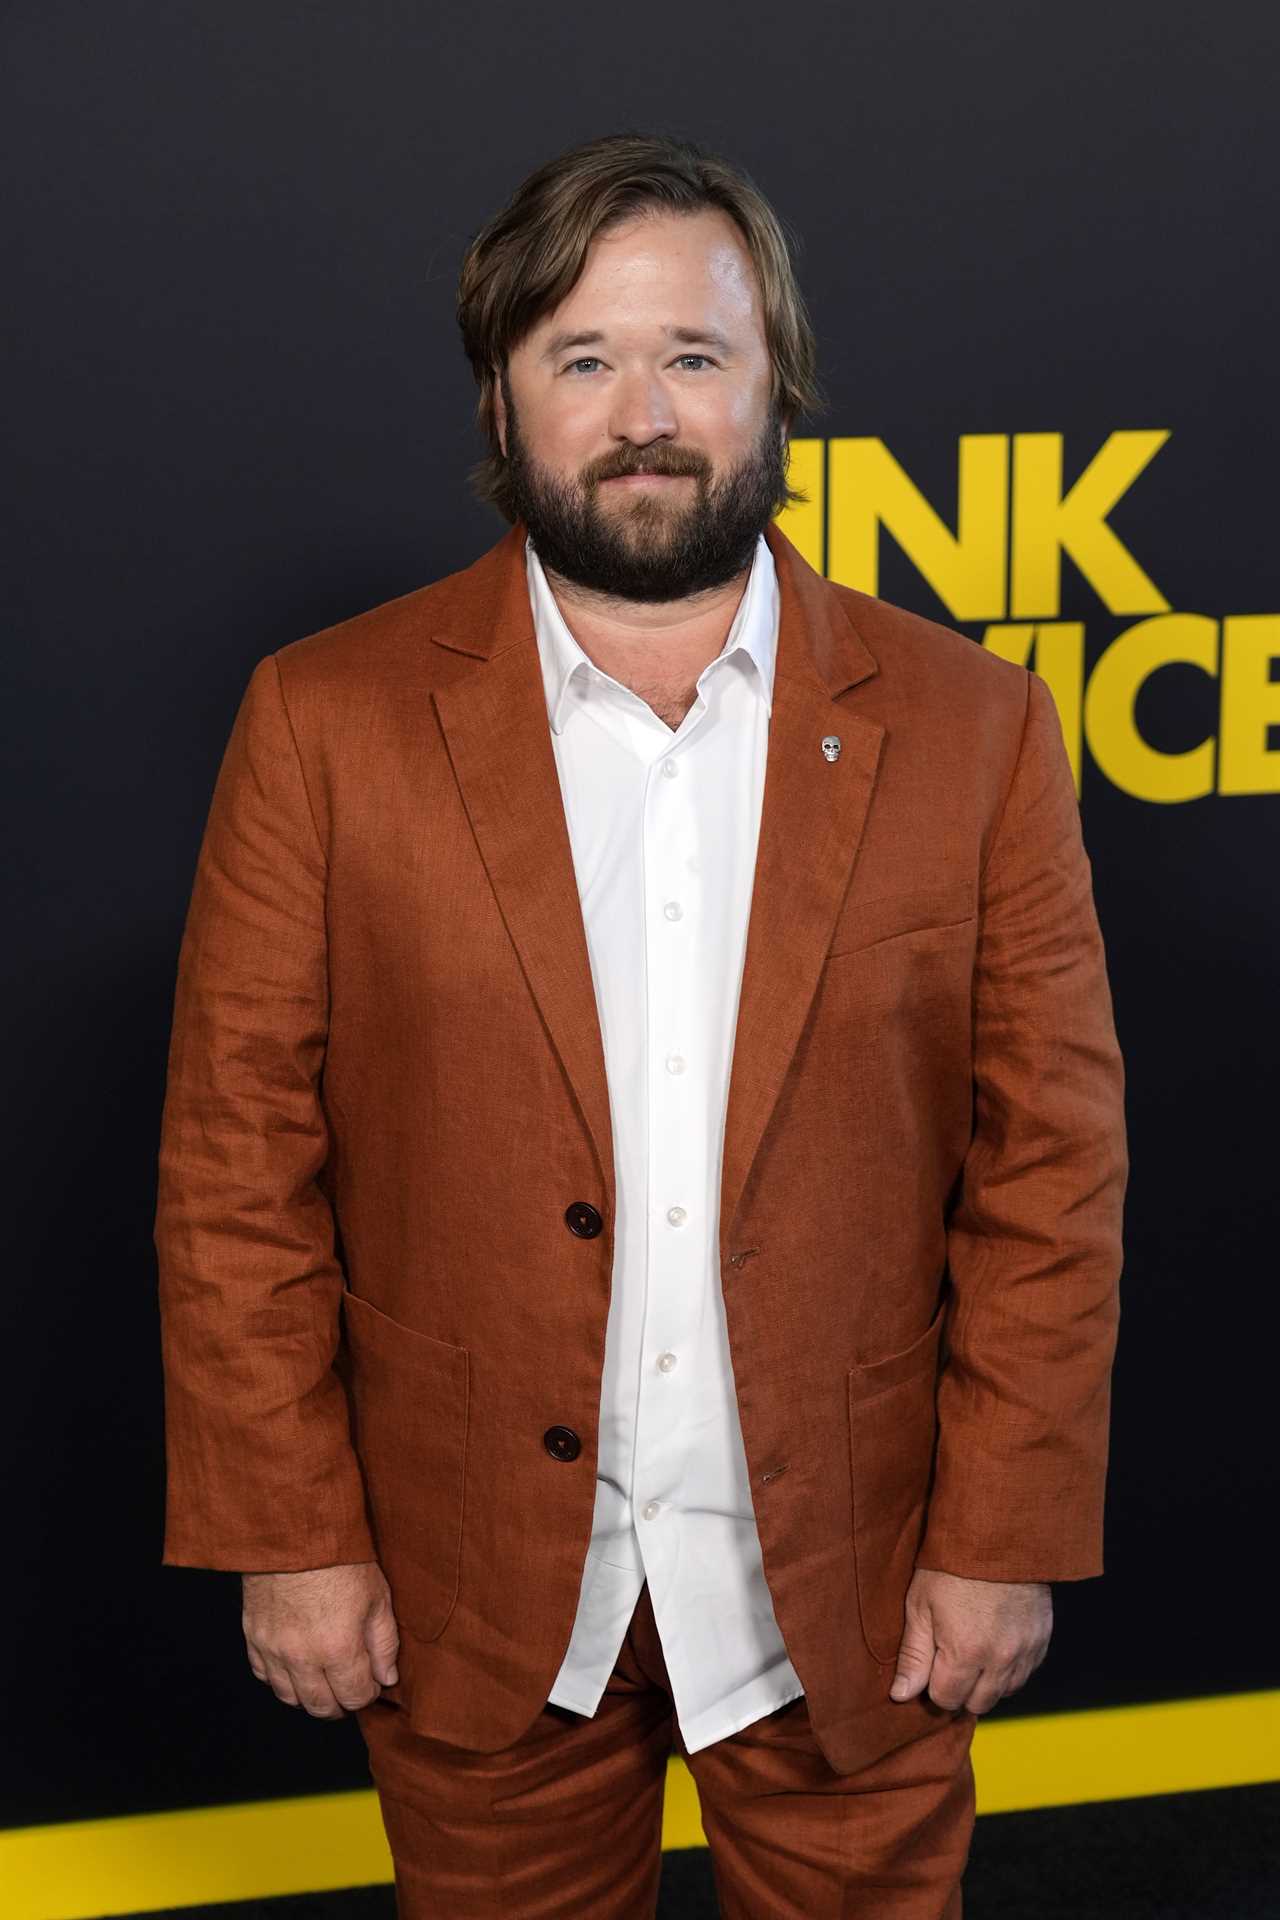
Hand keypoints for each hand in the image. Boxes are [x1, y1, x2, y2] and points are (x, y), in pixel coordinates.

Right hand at [241, 1560, 400, 1718]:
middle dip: (340, 1703)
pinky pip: (265, 1676)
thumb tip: (386, 1677)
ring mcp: (273, 1649)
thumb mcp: (377, 1596)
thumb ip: (384, 1643)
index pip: (354, 1697)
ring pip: (290, 1698)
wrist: (295, 1529)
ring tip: (324, 1679)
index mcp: (338, 1648)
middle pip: (321, 1707)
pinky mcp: (254, 1637)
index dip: (367, 1693)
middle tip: (349, 1686)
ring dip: (310, 1695)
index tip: (371, 1680)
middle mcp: (302, 1657)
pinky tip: (296, 1665)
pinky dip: (281, 1678)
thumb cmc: (340, 1558)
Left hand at [888, 1567, 1051, 1714]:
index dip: (933, 1685)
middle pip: (977, 1704)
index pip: (946, 1700)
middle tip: (950, 1657)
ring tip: (973, 1648)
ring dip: (986, 1681)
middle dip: (960, 1688)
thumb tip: (901, 1694)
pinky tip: (995, 1643)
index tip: (931, 1663)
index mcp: (965, 1653)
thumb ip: (913, 1655)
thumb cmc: (952, 1566)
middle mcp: (999, 1660)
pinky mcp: (1041, 1640)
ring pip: (1003, 1693)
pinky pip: (1025, 1674)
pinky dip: (1009, 1668)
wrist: (998, 1533)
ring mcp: (1025, 1651)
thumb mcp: (920, 1605)